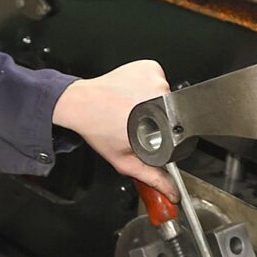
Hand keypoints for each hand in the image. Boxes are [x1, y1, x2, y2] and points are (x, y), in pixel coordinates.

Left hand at [52, 60, 177, 200]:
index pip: (177, 128)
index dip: (164, 134)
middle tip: (137, 122)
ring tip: (133, 108)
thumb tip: (171, 191)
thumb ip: (151, 176)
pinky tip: (133, 94)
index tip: (150, 134)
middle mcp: (158, 94)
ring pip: (165, 92)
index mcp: (157, 117)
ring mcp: (154, 77)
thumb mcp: (126, 160)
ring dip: (153, 100)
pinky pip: (157, 78)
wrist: (80, 104)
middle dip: (158, 118)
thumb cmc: (98, 128)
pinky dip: (148, 85)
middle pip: (171, 110)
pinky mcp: (149, 66)